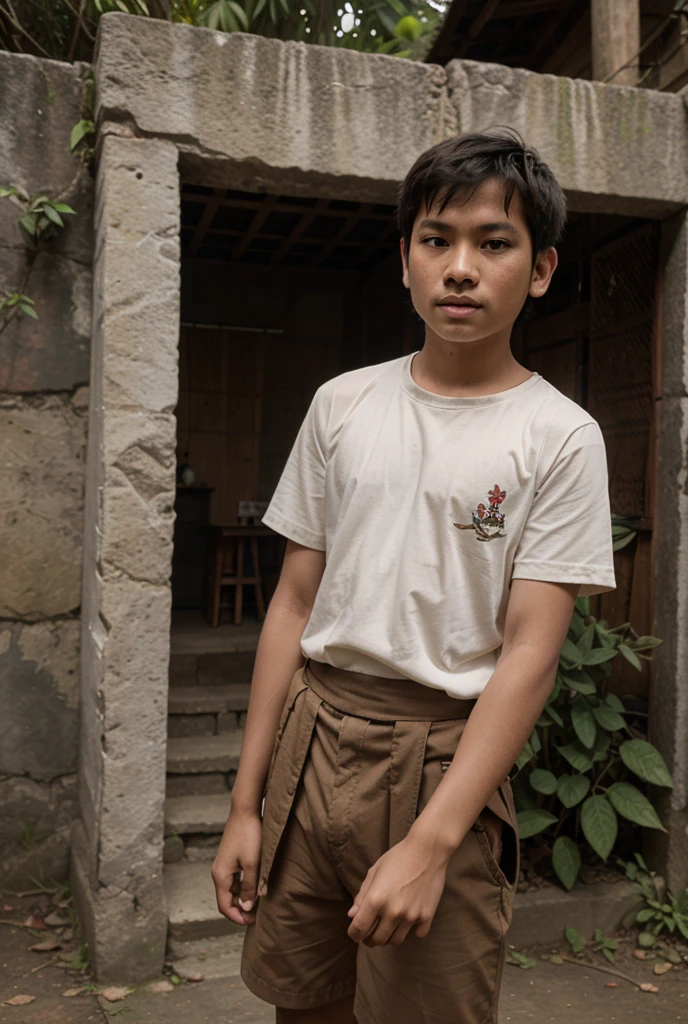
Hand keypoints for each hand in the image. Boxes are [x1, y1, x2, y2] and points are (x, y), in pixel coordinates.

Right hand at [211, 807, 261, 926]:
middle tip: (259, 914)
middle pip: (226, 900)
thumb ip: (249, 888)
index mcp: (221, 876)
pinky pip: (234, 880)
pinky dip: (243, 887)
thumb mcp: (253, 864)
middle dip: (240, 909)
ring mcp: (224, 865)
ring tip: (259, 902)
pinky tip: (256, 887)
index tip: (253, 922)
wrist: (245, 810)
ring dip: (242, 899)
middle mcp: (219, 872)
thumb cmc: (249, 835)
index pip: (224, 906)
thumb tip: (245, 908)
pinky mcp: (230, 859)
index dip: (237, 917)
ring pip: (231, 890)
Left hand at [346, 833, 448, 946]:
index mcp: (376, 899)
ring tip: (387, 928)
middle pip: (377, 940)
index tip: (355, 932)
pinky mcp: (427, 916)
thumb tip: (352, 915)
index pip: (358, 929)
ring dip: (388, 938)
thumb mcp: (375, 871)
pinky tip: (408, 920)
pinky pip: (417, 934)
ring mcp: (411, 916)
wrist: (428, 850)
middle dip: (369, 939)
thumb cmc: (398, 857)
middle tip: (370, 933)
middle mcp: (393, 911)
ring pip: (396, 941)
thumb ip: (362, 895)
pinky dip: (411, 930)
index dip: (354, 933)